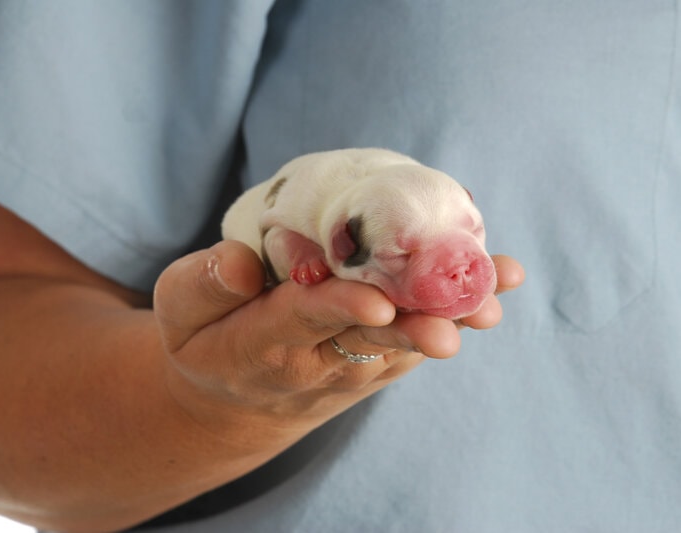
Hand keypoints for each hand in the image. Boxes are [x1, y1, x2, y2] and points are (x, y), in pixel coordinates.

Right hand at [154, 242, 523, 440]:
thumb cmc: (208, 340)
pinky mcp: (381, 358)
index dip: (340, 308)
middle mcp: (319, 355)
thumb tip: (240, 261)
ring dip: (453, 312)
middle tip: (454, 326)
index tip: (378, 302)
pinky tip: (497, 281)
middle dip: (413, 325)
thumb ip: (204, 284)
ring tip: (499, 285)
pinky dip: (457, 307)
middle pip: (370, 337)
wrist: (239, 399)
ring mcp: (357, 361)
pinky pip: (419, 333)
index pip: (305, 319)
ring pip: (407, 337)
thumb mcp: (181, 312)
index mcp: (264, 340)